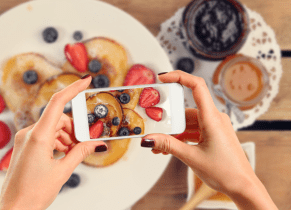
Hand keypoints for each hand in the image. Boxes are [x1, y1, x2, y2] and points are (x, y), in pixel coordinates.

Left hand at [0, 75, 106, 209]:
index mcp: (38, 136)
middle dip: (74, 129)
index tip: (86, 81)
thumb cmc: (32, 193)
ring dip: (67, 138)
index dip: (73, 89)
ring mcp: (26, 139)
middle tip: (84, 144)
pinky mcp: (25, 145)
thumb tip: (96, 143)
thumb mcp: (62, 172)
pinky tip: (63, 155)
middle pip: (59, 119)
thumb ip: (80, 153)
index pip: (57, 103)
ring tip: (72, 155)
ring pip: (53, 128)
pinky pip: (46, 136)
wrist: (14, 209)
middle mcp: (29, 133)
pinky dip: (58, 142)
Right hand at [141, 71, 276, 209]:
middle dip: (169, 120)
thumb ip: (168, 145)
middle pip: (186, 110)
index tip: (163, 78)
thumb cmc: (226, 172)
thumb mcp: (191, 157)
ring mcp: (214, 126)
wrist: (242, 186)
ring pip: (188, 123)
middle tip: (153, 126)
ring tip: (159, 145)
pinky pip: (193, 130)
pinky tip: (169, 148)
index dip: (179, 77)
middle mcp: (214, 118)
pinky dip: (181, 137)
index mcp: (212, 118)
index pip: (197, 86)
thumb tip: (148, 139)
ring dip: (174, 133)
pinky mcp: (213, 134)